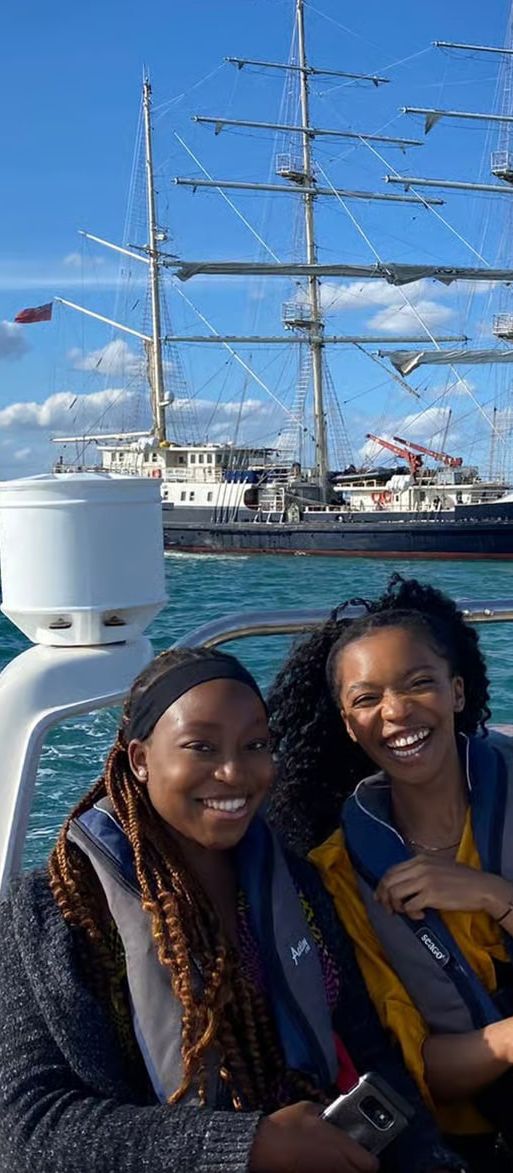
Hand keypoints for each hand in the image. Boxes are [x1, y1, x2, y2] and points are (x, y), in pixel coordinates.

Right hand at [249, 1100, 378, 1172]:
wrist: (262, 1147)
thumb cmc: (286, 1127)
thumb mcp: (309, 1109)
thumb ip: (327, 1112)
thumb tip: (332, 1114)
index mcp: (341, 1147)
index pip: (371, 1163)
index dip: (369, 1155)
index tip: (363, 1147)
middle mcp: (338, 1166)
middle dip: (359, 1164)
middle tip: (350, 1153)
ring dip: (345, 1168)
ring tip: (335, 1157)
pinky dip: (331, 1169)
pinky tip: (322, 1162)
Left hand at [375, 855, 512, 920]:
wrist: (481, 887)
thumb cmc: (462, 879)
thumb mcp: (437, 866)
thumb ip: (420, 870)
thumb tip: (402, 884)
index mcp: (420, 859)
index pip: (391, 870)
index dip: (382, 886)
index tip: (381, 897)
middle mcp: (420, 867)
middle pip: (388, 881)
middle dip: (384, 897)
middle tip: (389, 909)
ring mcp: (425, 880)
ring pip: (395, 893)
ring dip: (396, 906)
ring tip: (406, 912)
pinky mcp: (431, 895)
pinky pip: (409, 906)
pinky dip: (411, 914)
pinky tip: (420, 915)